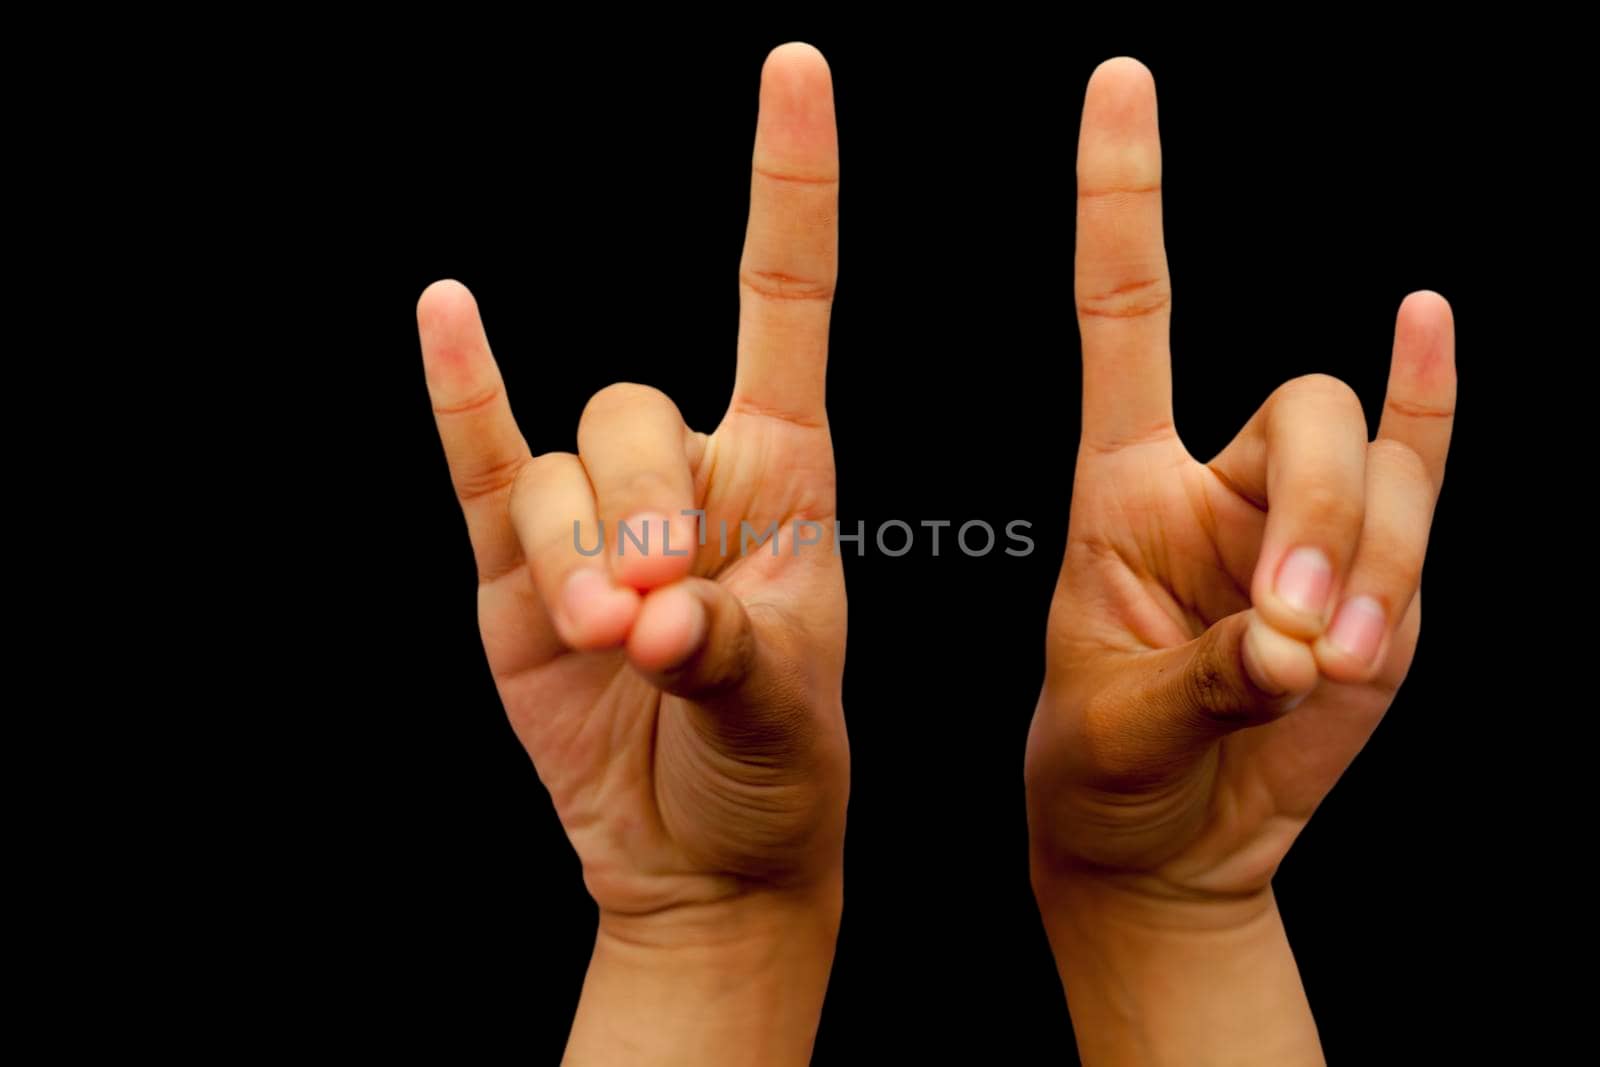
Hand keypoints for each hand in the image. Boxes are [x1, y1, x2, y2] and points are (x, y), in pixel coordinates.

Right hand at [416, 43, 845, 1064]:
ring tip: (611, 640)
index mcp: (784, 473)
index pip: (785, 297)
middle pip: (633, 407)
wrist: (703, 855)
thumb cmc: (774, 771)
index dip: (788, 183)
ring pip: (556, 468)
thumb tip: (645, 616)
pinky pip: (479, 464)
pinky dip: (459, 396)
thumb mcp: (782, 708)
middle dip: (635, 509)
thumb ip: (723, 647)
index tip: (796, 64)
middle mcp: (686, 473)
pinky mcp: (512, 571)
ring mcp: (591, 518)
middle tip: (657, 613)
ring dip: (571, 547)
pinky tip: (448, 317)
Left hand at [1024, 58, 1455, 1064]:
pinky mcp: (1381, 580)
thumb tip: (1308, 643)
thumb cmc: (1108, 777)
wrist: (1165, 846)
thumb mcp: (1120, 730)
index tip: (1117, 81)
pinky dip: (1436, 407)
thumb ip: (1206, 678)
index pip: (1125, 312)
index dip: (1122, 200)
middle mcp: (1215, 483)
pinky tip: (1426, 330)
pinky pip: (1426, 475)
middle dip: (1321, 517)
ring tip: (1328, 670)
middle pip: (1302, 414)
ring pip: (1380, 473)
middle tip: (1295, 641)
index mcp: (1119, 488)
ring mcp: (1304, 529)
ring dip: (1374, 564)